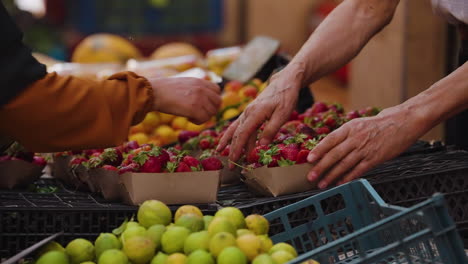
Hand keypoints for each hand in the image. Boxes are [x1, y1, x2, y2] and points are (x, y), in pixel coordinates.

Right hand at [149, 77, 220, 123]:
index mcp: (199, 81)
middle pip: (218, 102)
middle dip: (210, 110)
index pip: (217, 90)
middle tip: (198, 113)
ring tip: (190, 115)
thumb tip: (203, 99)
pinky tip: (187, 118)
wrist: (153, 92)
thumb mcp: (184, 83)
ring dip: (203, 117)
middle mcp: (202, 88)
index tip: (203, 105)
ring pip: (212, 112)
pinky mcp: (194, 108)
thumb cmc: (164, 90)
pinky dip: (197, 121)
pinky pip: (204, 119)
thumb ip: (195, 88)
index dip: (212, 100)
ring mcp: (199, 98)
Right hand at [217, 70, 301, 163]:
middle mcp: (248, 113)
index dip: (237, 149)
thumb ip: (272, 129)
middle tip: (230, 166)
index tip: (233, 161)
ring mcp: (248, 112)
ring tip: (221, 153)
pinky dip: (233, 134)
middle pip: (237, 134)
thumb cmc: (286, 97)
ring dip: (229, 142)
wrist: (285, 81)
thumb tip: (262, 145)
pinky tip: (229, 140)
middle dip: (232, 150)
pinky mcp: (250, 112)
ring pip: (235, 129)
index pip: (243, 134)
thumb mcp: (283, 114)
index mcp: (255, 113)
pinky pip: (239, 125)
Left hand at [306, 105, 426, 188]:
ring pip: (344, 164)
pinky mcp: (375, 158)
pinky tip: (340, 183)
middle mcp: (356, 138)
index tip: (309, 159)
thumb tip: (327, 147)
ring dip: (331, 176)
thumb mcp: (358, 124)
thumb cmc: (378, 124)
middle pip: (334, 154)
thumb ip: (344, 135)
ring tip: (322, 183)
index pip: (330, 139)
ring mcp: (365, 149)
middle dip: (321, 167)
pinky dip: (348, 178)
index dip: (318, 150)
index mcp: (350, 127)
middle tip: (310, 177)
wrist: (402, 122)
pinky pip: (358, 170)